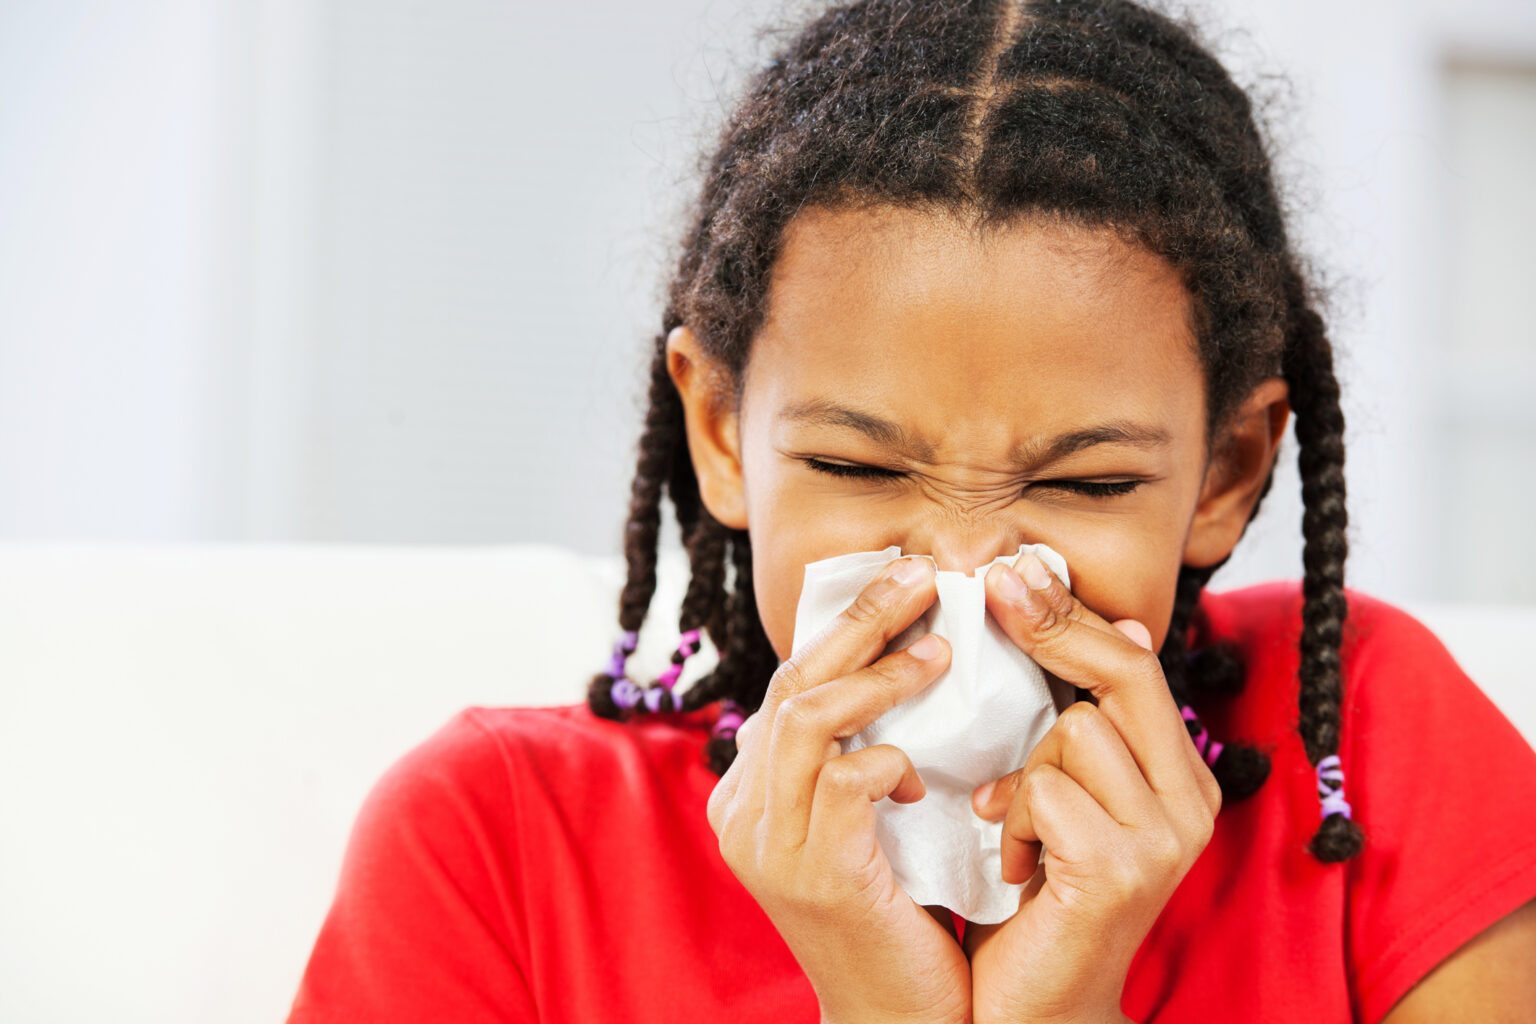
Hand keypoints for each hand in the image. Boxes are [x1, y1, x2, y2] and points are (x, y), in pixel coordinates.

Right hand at [706, 556, 972, 1023]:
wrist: (899, 1018)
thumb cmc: (900, 911)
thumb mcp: (870, 818)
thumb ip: (864, 750)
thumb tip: (912, 656)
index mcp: (750, 792)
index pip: (789, 683)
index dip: (844, 625)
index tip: (904, 580)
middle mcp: (741, 811)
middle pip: (791, 680)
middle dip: (859, 619)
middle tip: (920, 575)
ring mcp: (766, 842)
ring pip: (807, 716)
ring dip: (878, 675)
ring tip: (940, 652)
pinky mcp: (809, 871)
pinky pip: (847, 781)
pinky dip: (891, 761)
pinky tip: (923, 777)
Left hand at [964, 553, 1220, 1023]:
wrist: (1037, 1008)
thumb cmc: (1040, 895)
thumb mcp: (1062, 798)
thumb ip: (1081, 728)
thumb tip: (1117, 625)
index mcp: (1178, 775)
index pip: (1136, 662)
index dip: (1072, 610)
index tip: (1015, 568)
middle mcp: (1190, 801)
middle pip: (1124, 671)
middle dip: (1050, 625)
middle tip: (990, 585)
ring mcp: (1164, 837)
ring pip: (1072, 729)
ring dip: (1021, 773)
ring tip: (1012, 828)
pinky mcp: (1122, 870)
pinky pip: (1044, 789)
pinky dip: (1012, 820)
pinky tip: (1016, 866)